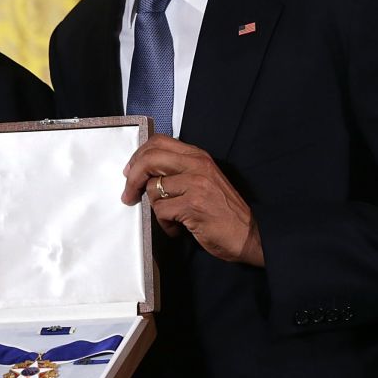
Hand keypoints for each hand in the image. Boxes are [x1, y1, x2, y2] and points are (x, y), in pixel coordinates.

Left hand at [121, 134, 263, 265]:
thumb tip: (145, 172)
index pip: (159, 142)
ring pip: (153, 189)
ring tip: (170, 219)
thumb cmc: (224, 212)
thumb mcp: (204, 181)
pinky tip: (177, 229)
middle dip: (133, 178)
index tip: (130, 172)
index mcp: (199, 157)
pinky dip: (165, 224)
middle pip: (150, 159)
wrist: (249, 235)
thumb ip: (181, 171)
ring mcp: (196, 184)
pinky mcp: (193, 205)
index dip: (139, 156)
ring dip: (155, 209)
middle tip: (128, 195)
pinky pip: (161, 211)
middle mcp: (197, 165)